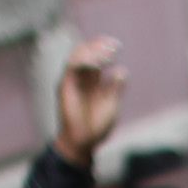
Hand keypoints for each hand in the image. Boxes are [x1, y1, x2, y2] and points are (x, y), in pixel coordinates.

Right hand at [53, 34, 126, 168]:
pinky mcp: (64, 85)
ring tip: (109, 55)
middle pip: (85, 51)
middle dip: (99, 45)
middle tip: (115, 47)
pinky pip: (72, 66)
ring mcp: (71, 80)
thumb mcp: (111, 104)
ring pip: (77, 55)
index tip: (117, 45)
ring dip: (93, 51)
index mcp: (91, 80)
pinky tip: (98, 64)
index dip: (103, 47)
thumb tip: (122, 70)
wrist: (84, 142)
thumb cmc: (96, 126)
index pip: (94, 56)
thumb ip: (115, 87)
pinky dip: (85, 61)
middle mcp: (80, 78)